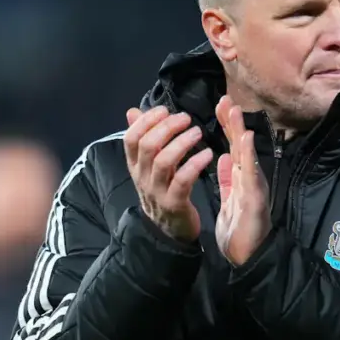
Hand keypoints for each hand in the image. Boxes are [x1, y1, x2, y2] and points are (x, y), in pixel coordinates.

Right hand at [123, 106, 213, 241]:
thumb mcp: (149, 164)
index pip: (131, 138)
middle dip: (167, 127)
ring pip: (163, 161)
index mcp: (135, 165)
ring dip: (182, 143)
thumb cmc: (163, 189)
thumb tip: (132, 111)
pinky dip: (195, 164)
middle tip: (187, 118)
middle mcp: (142, 176)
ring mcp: (156, 191)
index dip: (146, 121)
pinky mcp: (174, 203)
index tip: (165, 110)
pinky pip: (183, 180)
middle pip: (148, 146)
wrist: (168, 229)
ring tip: (198, 132)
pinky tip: (208, 154)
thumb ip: (143, 137)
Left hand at [214, 95, 271, 265]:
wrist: (249, 254)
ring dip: (240, 132)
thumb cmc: (241, 228)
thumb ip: (229, 177)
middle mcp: (249, 177)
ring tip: (234, 112)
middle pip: (240, 145)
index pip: (233, 147)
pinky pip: (250, 174)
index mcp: (241, 177)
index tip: (220, 104)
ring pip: (247, 155)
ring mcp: (254, 186)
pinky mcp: (255, 198)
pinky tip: (244, 140)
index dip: (227, 126)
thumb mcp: (231, 198)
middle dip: (233, 121)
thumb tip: (224, 156)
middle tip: (225, 98)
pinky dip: (248, 156)